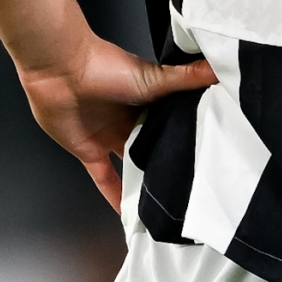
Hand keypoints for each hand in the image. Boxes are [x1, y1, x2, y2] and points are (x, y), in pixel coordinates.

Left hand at [19, 36, 217, 207]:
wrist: (60, 69)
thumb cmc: (106, 66)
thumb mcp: (154, 77)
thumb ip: (187, 77)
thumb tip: (221, 69)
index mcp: (151, 102)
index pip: (176, 126)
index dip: (190, 141)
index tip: (210, 158)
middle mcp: (132, 121)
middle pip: (155, 149)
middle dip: (169, 166)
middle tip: (192, 189)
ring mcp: (110, 137)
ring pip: (132, 167)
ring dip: (143, 184)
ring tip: (165, 207)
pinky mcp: (89, 151)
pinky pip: (105, 179)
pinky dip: (114, 197)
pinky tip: (128, 215)